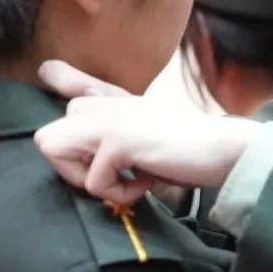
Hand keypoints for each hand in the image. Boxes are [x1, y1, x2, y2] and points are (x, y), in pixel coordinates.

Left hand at [35, 61, 260, 202]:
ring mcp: (109, 119)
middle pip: (48, 135)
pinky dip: (120, 193)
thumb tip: (85, 129)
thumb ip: (115, 127)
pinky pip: (94, 181)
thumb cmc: (190, 147)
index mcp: (114, 101)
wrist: (224, 150)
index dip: (59, 85)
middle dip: (74, 167)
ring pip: (53, 149)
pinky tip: (147, 182)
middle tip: (112, 173)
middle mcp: (106, 104)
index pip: (68, 85)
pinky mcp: (118, 141)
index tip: (55, 78)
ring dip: (86, 179)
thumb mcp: (146, 130)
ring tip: (122, 179)